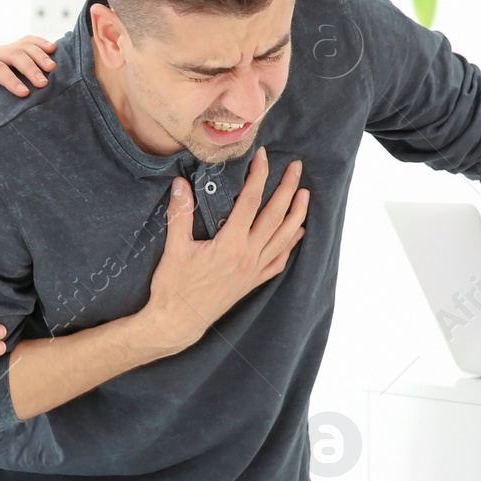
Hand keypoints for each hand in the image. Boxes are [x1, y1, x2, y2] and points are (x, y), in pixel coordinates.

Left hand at [0, 36, 57, 112]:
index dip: (11, 80)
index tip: (25, 93)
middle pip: (13, 54)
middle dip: (29, 68)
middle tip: (43, 83)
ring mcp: (3, 49)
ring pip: (24, 45)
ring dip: (39, 55)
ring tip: (52, 68)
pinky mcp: (13, 49)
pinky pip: (29, 41)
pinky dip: (41, 44)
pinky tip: (54, 50)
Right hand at [141, 147, 308, 354]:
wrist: (178, 323)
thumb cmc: (174, 288)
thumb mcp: (174, 248)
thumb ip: (179, 214)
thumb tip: (181, 184)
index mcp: (230, 245)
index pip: (250, 202)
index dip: (258, 176)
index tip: (262, 157)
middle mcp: (248, 257)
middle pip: (275, 216)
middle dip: (288, 189)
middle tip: (296, 167)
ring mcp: (253, 271)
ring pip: (283, 237)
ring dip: (297, 214)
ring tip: (305, 195)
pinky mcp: (252, 282)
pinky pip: (279, 261)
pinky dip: (290, 245)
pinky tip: (297, 233)